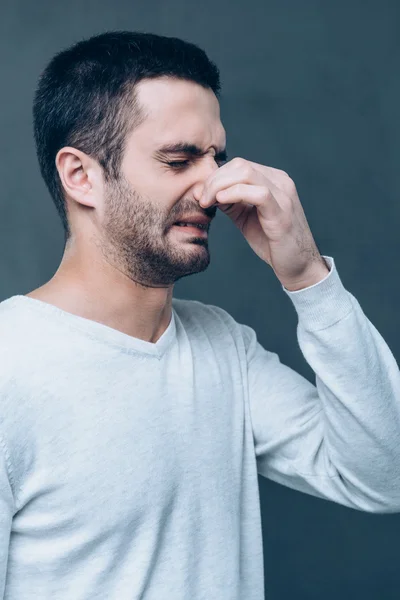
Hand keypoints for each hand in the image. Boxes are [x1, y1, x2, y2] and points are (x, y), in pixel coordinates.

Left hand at [199, 157, 329, 289]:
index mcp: (273, 180)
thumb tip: (204, 192)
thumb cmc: (272, 242)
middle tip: (201, 199)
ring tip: (207, 202)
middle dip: (214, 180)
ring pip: (247, 173)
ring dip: (220, 186)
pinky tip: (221, 202)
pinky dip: (235, 193)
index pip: (239, 165)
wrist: (298, 265)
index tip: (200, 195)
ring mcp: (284, 195)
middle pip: (240, 165)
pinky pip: (258, 193)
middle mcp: (281, 182)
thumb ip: (229, 203)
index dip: (215, 176)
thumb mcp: (245, 217)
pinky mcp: (282, 212)